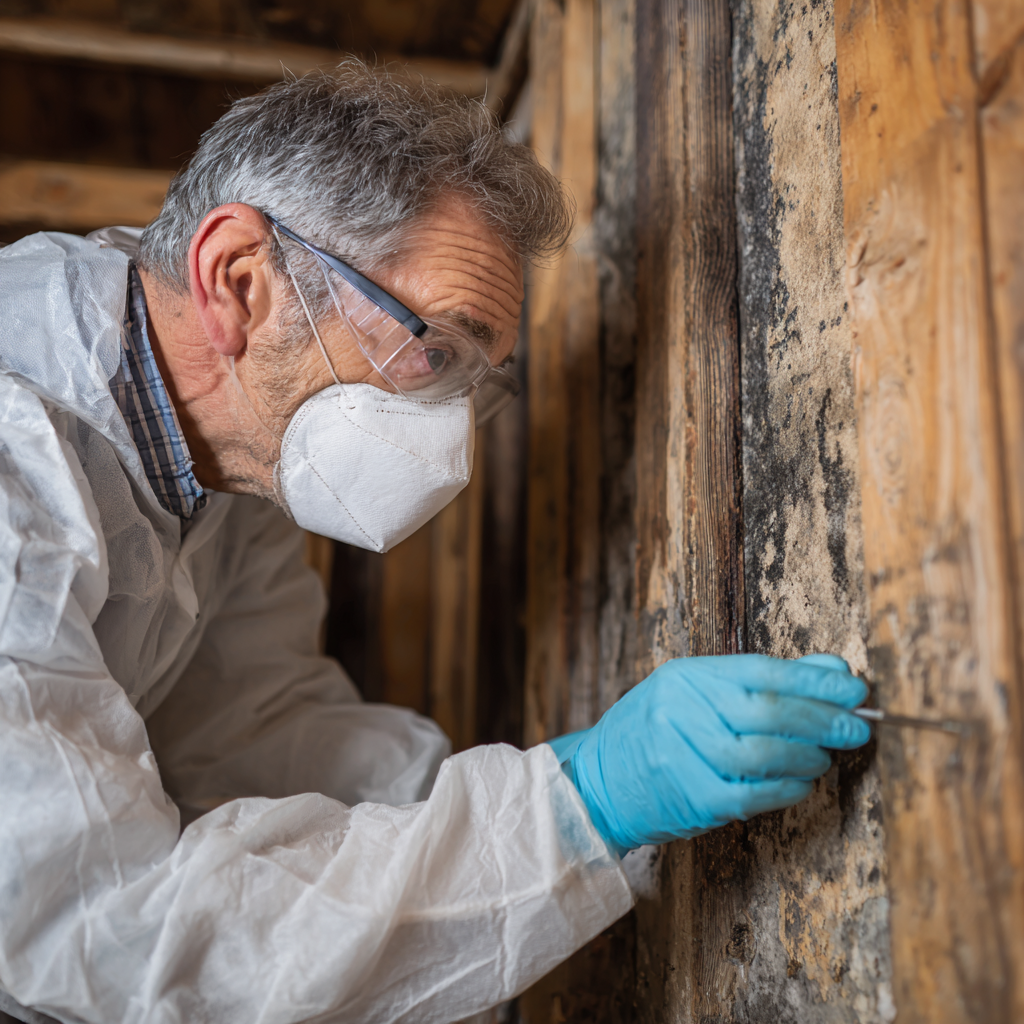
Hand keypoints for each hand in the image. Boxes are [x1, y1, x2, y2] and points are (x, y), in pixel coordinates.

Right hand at [548, 653, 869, 855]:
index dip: (815, 680)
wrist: (600, 779)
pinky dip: (786, 789)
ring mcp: (680, 754)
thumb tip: (833, 669)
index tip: (855, 688)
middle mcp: (678, 709)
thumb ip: (765, 681)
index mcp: (685, 675)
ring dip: (807, 756)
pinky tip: (800, 784)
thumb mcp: (699, 693)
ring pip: (761, 753)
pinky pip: (752, 794)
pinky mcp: (688, 798)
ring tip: (824, 757)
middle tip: (858, 727)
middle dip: (823, 719)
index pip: (761, 671)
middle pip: (766, 711)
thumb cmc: (658, 731)